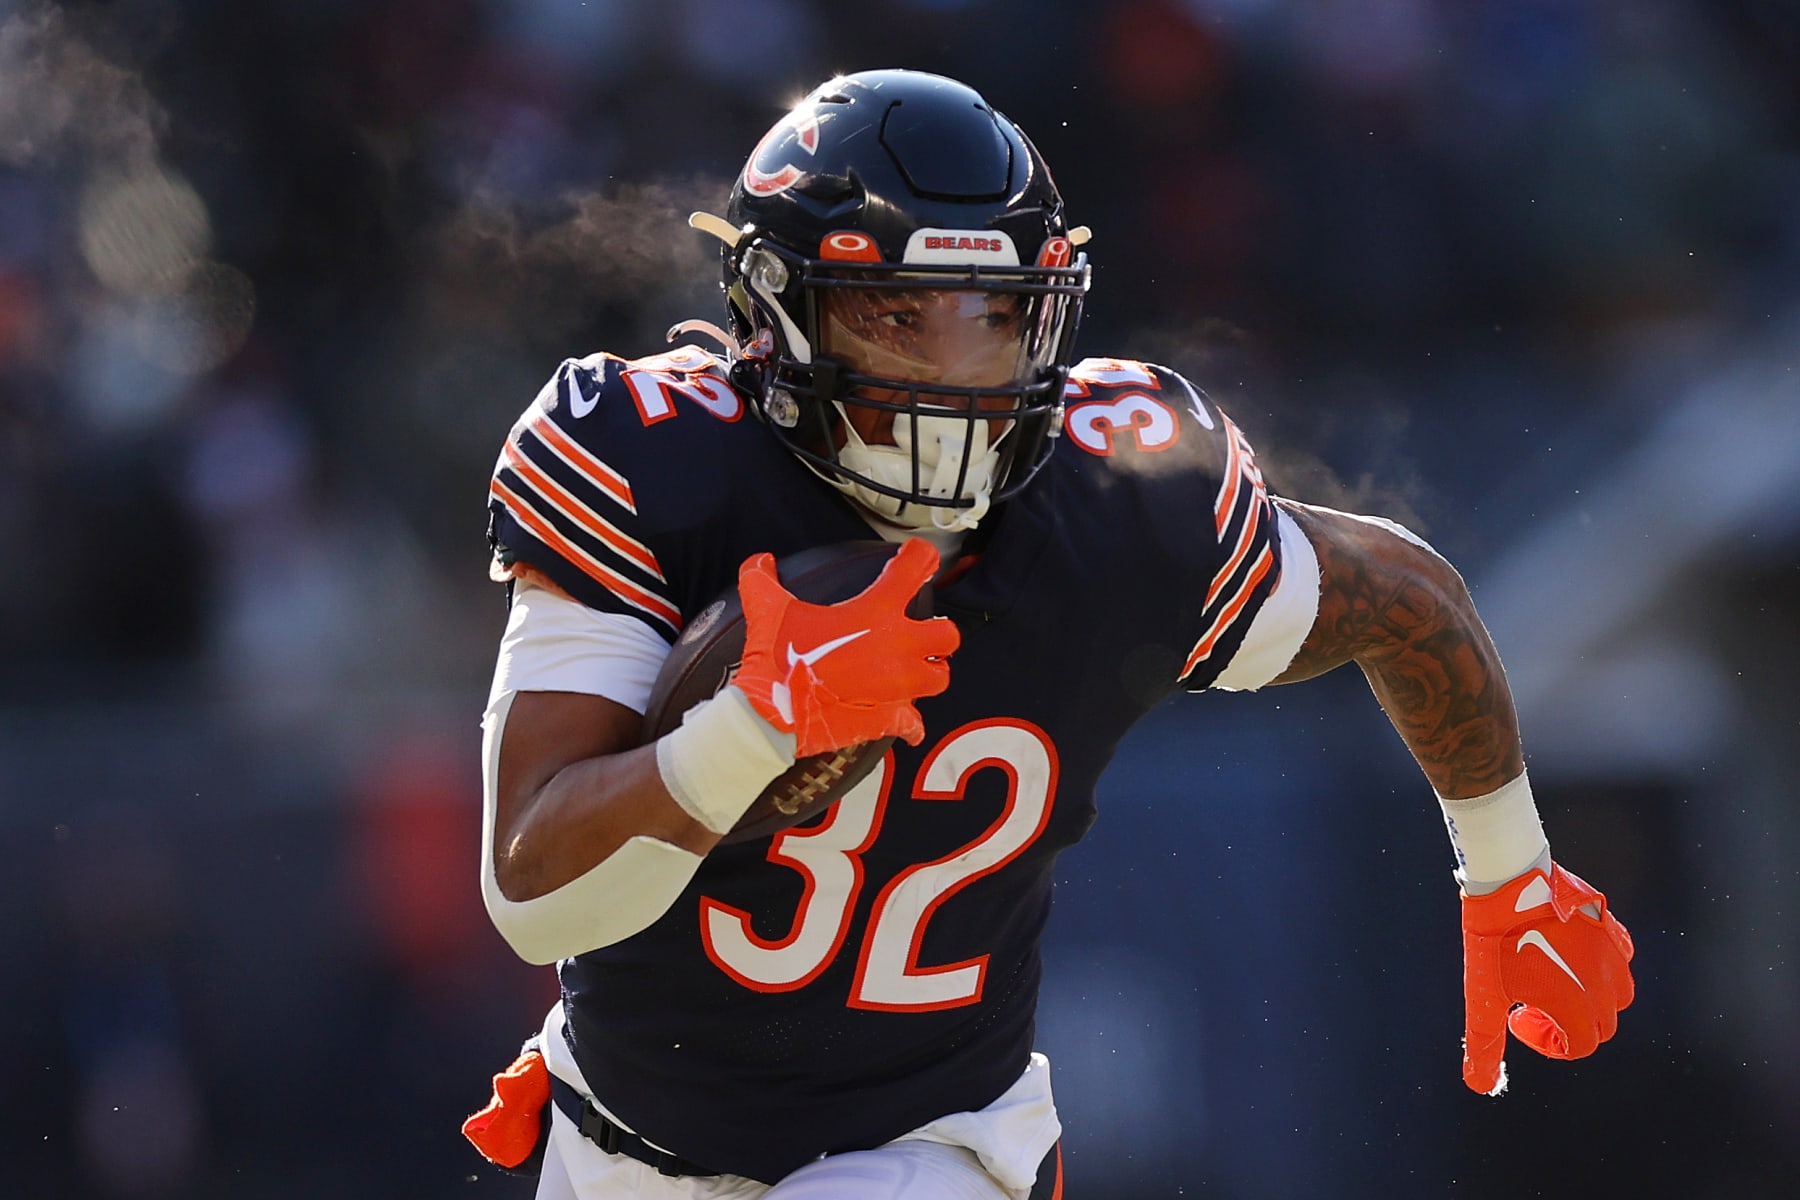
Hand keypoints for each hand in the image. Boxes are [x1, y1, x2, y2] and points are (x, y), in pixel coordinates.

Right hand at [734, 539, 960, 756]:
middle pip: (947, 635)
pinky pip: (914, 722)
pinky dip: (910, 722)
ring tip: (914, 670)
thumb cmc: (776, 659)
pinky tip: (904, 720)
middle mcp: (895, 647)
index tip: (920, 556)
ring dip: (930, 672)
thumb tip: (759, 561)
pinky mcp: (888, 717)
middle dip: (938, 633)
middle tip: (919, 632)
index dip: (922, 556)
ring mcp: (896, 685)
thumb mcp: (767, 610)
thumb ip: (762, 579)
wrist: (772, 715)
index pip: (914, 569)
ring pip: (939, 677)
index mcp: (874, 612)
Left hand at [1461, 861, 1634, 1094]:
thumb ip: (1485, 1043)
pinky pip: (1620, 961)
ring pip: (1618, 996)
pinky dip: (1602, 970)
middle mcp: (1603, 984)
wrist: (1509, 880)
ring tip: (1553, 982)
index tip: (1519, 1019)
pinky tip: (1570, 956)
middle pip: (1600, 1026)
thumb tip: (1480, 1083)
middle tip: (1533, 1003)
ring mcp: (1611, 955)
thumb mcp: (1484, 996)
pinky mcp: (1611, 929)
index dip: (1548, 1042)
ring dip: (1590, 1001)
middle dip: (1569, 1026)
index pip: (1579, 1045)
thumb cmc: (1496, 939)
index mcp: (1576, 1006)